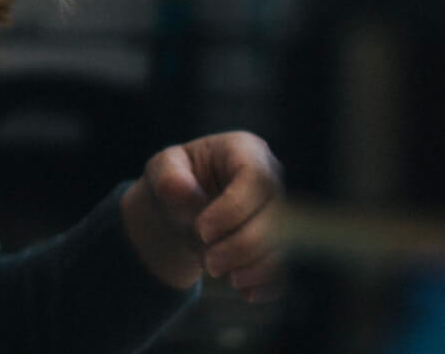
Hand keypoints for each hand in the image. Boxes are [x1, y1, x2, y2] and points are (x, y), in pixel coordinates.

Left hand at [119, 131, 283, 301]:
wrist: (182, 211)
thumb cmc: (175, 181)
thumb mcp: (161, 169)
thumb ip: (168, 176)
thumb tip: (178, 191)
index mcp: (244, 151)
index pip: (256, 178)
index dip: (233, 208)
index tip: (201, 230)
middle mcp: (271, 178)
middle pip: (275, 214)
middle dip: (242, 245)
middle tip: (209, 263)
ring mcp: (279, 211)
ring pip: (282, 243)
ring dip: (253, 267)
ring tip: (220, 274)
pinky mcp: (278, 241)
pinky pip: (283, 266)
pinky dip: (265, 283)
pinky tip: (246, 293)